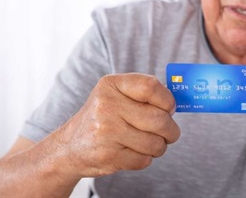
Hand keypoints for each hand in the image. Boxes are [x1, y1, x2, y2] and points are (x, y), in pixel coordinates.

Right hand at [52, 73, 179, 177]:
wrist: (69, 147)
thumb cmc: (103, 116)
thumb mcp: (116, 93)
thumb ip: (145, 92)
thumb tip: (176, 102)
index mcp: (111, 85)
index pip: (151, 87)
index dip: (167, 100)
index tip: (170, 108)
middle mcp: (106, 106)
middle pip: (159, 118)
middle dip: (171, 129)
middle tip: (169, 131)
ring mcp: (106, 132)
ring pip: (155, 143)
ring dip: (160, 146)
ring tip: (151, 142)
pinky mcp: (108, 156)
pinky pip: (144, 160)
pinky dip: (146, 158)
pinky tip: (135, 151)